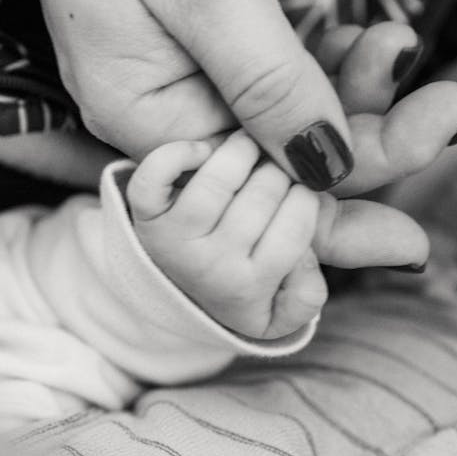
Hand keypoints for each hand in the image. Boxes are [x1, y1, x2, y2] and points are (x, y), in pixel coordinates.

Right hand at [36, 0, 456, 196]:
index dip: (335, 214)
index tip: (414, 239)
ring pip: (294, 121)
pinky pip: (287, 80)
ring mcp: (192, 85)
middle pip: (283, 165)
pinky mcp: (218, 52)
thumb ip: (268, 83)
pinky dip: (334, 64)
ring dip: (360, 91)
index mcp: (144, 121)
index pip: (252, 196)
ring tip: (403, 42)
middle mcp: (168, 118)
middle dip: (373, 141)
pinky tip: (375, 39)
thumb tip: (329, 170)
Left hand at [128, 132, 326, 338]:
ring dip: (242, 150)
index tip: (301, 192)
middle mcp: (212, 269)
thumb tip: (304, 255)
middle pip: (264, 193)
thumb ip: (310, 288)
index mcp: (251, 289)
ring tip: (252, 150)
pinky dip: (176, 154)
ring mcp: (175, 242)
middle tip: (277, 172)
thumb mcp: (289, 305)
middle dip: (280, 170)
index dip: (308, 195)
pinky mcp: (146, 217)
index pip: (298, 222)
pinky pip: (154, 177)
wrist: (181, 297)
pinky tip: (201, 152)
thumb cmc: (247, 284)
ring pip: (216, 181)